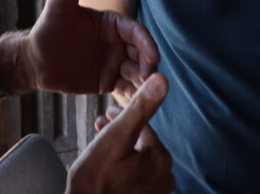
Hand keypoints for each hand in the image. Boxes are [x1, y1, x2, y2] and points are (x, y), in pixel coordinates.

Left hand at [23, 0, 158, 94]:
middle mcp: (116, 42)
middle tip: (152, 76)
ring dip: (145, 80)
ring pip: (137, 71)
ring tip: (148, 92)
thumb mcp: (61, 3)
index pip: (135, 31)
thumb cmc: (47, 29)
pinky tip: (140, 103)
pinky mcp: (108, 82)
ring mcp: (114, 62)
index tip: (153, 55)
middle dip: (149, 63)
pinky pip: (126, 88)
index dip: (146, 42)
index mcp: (111, 23)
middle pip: (140, 52)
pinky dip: (135, 95)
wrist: (34, 62)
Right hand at [67, 74, 174, 193]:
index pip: (144, 128)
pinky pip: (134, 177)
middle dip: (120, 131)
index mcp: (162, 160)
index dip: (123, 117)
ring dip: (119, 147)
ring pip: (136, 159)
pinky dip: (121, 166)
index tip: (106, 113)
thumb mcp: (116, 137)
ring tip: (99, 142)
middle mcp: (164, 179)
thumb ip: (140, 108)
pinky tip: (104, 165)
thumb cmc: (95, 179)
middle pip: (140, 143)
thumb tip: (163, 79)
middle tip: (100, 124)